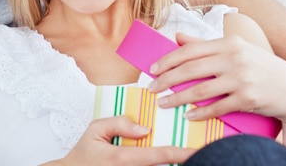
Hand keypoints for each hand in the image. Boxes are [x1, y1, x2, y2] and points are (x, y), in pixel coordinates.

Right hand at [43, 116, 193, 165]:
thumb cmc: (85, 153)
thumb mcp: (95, 129)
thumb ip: (119, 123)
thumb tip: (144, 128)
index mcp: (124, 158)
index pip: (159, 155)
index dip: (182, 153)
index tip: (199, 150)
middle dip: (182, 160)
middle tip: (200, 151)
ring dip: (171, 164)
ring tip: (187, 155)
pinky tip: (169, 160)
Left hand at [148, 33, 285, 146]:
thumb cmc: (259, 66)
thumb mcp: (235, 48)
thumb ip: (204, 43)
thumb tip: (177, 36)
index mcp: (229, 43)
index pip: (190, 50)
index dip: (168, 60)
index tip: (152, 69)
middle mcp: (234, 59)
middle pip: (190, 70)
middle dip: (166, 80)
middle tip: (151, 88)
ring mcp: (241, 79)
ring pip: (199, 91)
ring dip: (177, 99)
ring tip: (163, 103)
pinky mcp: (248, 99)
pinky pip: (216, 108)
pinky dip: (199, 114)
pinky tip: (187, 116)